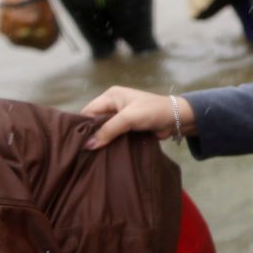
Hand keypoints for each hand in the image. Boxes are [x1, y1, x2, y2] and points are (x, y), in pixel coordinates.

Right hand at [80, 86, 195, 148]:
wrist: (177, 119)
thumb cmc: (153, 112)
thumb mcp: (129, 118)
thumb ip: (109, 130)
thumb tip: (88, 145)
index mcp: (110, 96)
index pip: (88, 111)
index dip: (82, 126)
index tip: (75, 143)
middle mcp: (113, 105)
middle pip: (94, 122)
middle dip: (90, 135)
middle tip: (81, 152)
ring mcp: (120, 117)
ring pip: (104, 131)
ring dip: (100, 141)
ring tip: (89, 156)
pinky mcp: (127, 128)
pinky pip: (113, 137)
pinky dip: (110, 144)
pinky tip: (103, 155)